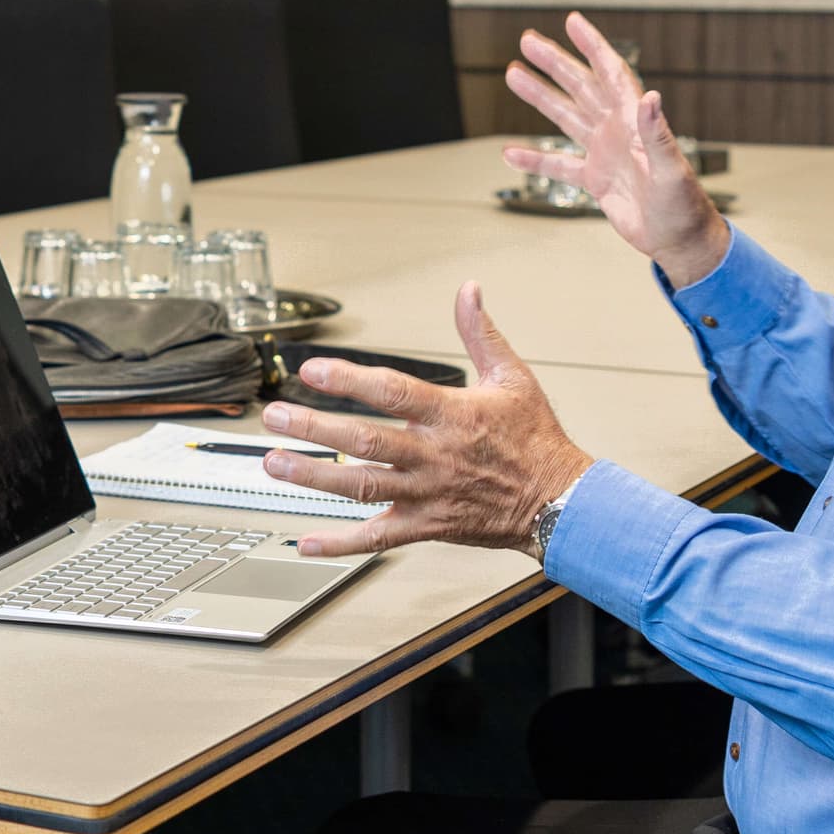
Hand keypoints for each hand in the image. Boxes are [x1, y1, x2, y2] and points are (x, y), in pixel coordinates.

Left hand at [260, 284, 592, 559]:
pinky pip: (378, 537)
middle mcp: (434, 456)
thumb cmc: (536, 440)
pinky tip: (308, 540)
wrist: (560, 502)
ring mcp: (427, 494)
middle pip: (364, 441)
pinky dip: (342, 542)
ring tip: (274, 463)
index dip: (350, 382)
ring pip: (361, 486)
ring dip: (313, 477)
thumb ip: (481, 334)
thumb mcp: (513, 378)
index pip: (392, 394)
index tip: (313, 372)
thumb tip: (468, 291)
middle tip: (273, 417)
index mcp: (452, 416)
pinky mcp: (427, 526)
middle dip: (314, 429)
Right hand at [505, 12, 727, 286]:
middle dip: (555, 62)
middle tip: (528, 41)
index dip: (592, 46)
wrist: (679, 241)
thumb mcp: (672, 170)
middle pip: (581, 87)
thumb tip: (652, 98)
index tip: (573, 21)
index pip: (611, 73)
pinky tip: (511, 153)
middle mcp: (617, 130)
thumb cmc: (684, 206)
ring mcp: (604, 153)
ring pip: (566, 117)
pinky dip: (535, 158)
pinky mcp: (595, 179)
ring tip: (514, 75)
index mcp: (635, 122)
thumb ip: (658, 134)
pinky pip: (559, 165)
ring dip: (540, 97)